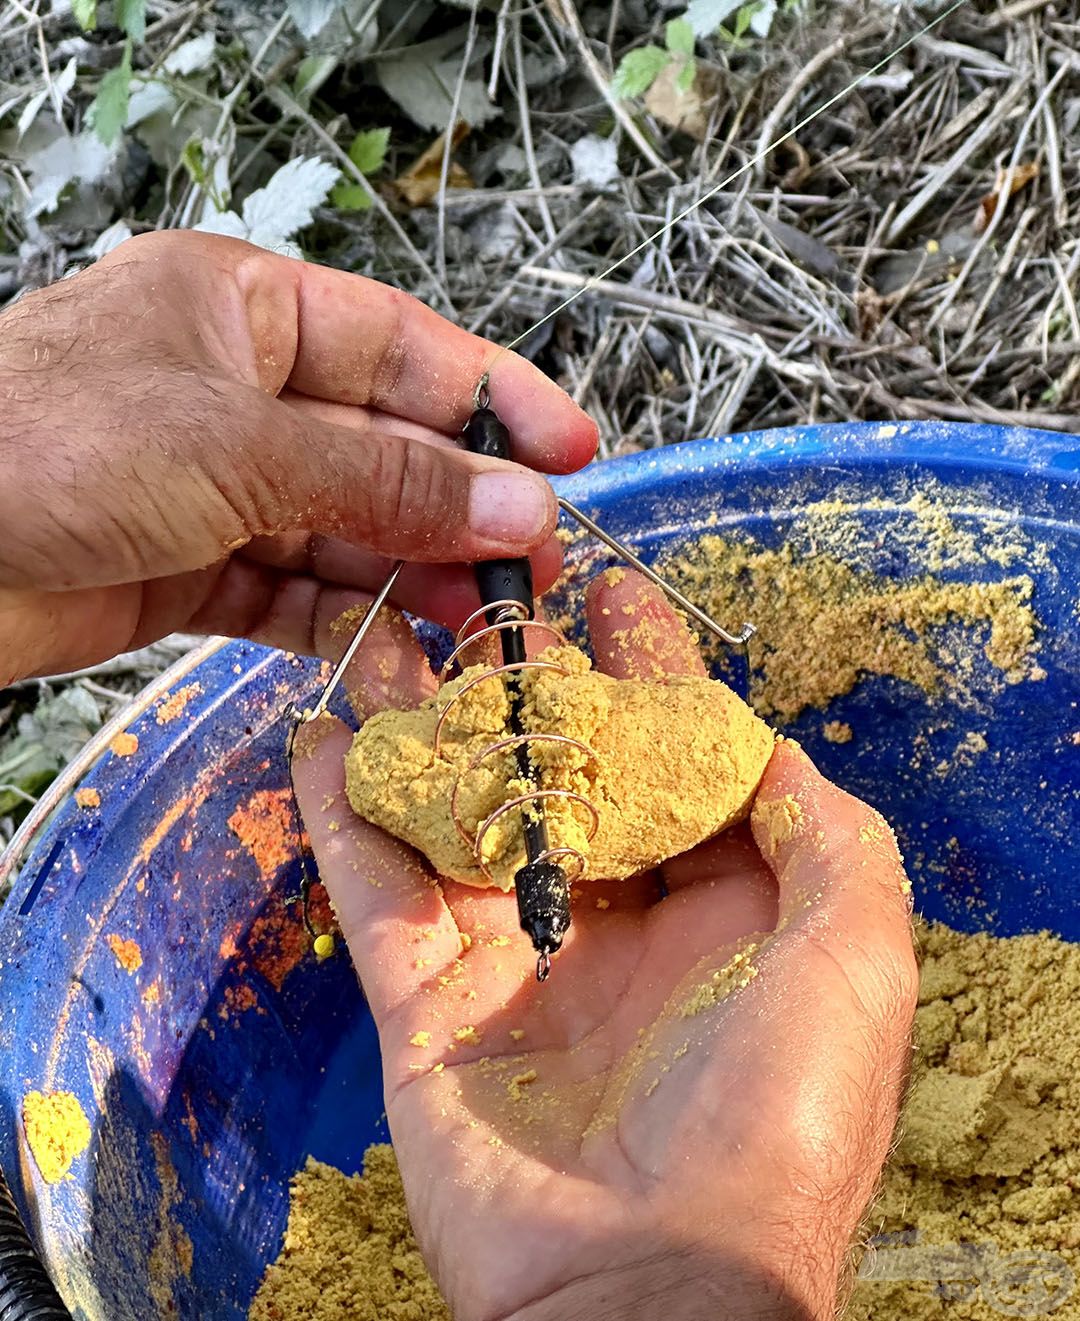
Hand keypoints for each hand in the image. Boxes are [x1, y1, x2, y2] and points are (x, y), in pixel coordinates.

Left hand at [0, 231, 596, 684]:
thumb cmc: (37, 446)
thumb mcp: (237, 446)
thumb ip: (384, 482)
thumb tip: (516, 504)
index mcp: (244, 313)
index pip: (402, 348)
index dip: (494, 401)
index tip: (572, 452)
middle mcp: (238, 397)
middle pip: (386, 453)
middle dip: (463, 512)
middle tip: (535, 569)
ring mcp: (218, 490)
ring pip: (351, 535)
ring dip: (415, 583)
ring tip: (481, 630)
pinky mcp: (194, 573)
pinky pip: (298, 598)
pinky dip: (350, 629)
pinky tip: (400, 656)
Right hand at [293, 570, 916, 1320]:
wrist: (649, 1290)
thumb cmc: (775, 1125)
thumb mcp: (854, 967)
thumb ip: (831, 845)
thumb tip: (773, 752)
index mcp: (717, 915)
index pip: (674, 763)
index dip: (651, 673)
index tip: (617, 594)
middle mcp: (612, 925)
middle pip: (559, 773)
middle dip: (530, 681)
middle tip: (496, 596)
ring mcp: (509, 960)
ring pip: (458, 812)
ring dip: (425, 723)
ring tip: (394, 634)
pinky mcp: (423, 1003)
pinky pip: (374, 890)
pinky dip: (344, 811)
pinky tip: (321, 732)